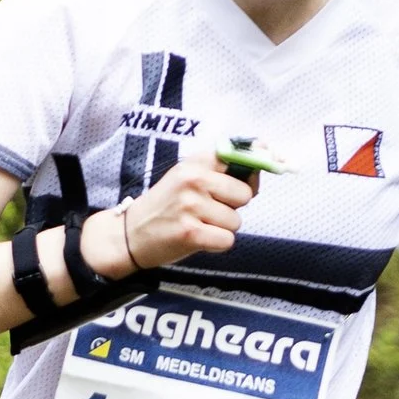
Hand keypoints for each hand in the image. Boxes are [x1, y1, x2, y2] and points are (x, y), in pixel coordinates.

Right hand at [115, 157, 258, 272]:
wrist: (130, 234)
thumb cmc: (166, 207)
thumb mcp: (186, 178)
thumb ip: (219, 171)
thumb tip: (259, 170)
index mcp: (193, 163)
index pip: (237, 155)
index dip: (253, 165)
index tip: (267, 160)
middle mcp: (193, 180)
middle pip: (244, 194)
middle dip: (233, 207)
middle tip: (209, 210)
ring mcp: (191, 206)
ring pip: (235, 221)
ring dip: (222, 228)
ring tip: (198, 224)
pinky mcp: (191, 233)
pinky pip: (227, 240)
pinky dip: (217, 244)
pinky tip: (198, 238)